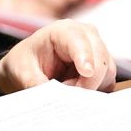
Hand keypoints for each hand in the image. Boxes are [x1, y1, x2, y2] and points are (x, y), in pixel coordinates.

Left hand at [0, 19, 116, 93]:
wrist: (29, 67)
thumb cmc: (26, 63)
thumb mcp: (23, 73)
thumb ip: (36, 84)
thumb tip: (51, 100)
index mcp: (62, 30)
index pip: (79, 41)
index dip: (85, 56)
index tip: (86, 72)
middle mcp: (85, 36)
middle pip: (100, 57)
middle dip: (88, 81)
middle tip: (69, 96)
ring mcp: (96, 50)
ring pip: (107, 72)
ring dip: (90, 88)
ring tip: (67, 92)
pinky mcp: (102, 67)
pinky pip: (107, 82)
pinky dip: (95, 92)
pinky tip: (77, 94)